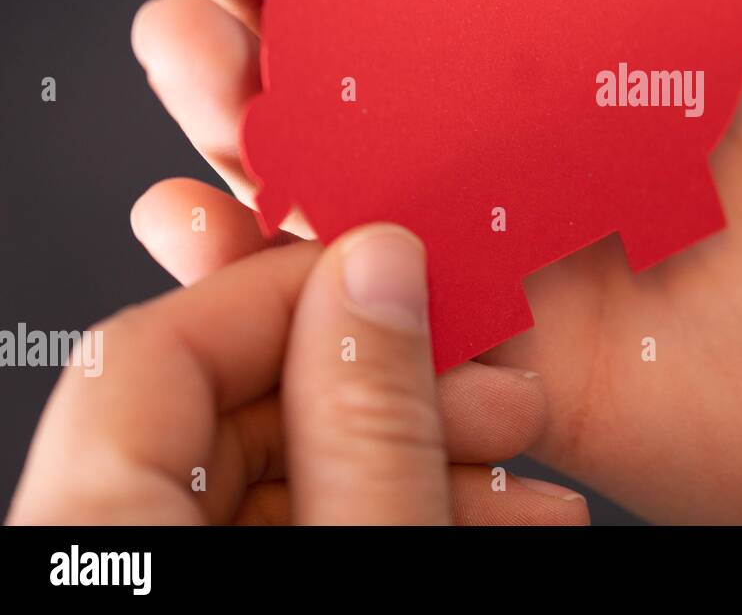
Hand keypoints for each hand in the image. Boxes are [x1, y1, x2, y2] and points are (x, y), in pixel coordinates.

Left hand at [6, 223, 588, 524]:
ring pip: (291, 479)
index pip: (158, 347)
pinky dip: (401, 514)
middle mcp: (112, 547)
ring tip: (529, 488)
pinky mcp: (234, 595)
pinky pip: (309, 530)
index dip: (291, 289)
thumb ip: (369, 426)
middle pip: (238, 409)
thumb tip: (379, 274)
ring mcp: (173, 571)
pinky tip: (497, 519)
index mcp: (96, 531)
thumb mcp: (369, 556)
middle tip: (502, 398)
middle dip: (395, 393)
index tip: (401, 285)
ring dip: (422, 461)